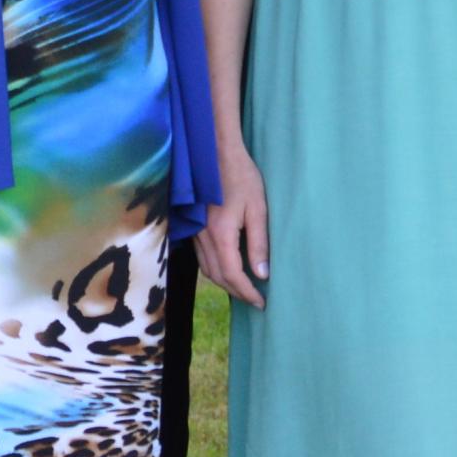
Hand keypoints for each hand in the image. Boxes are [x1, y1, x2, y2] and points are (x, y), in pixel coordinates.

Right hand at [197, 145, 271, 305]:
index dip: (247, 292)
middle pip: (218, 276)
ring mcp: (195, 233)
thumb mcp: (258, 209)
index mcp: (221, 234)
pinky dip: (215, 270)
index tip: (261, 302)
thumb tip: (262, 274)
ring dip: (225, 283)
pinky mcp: (193, 227)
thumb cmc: (241, 177)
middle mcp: (203, 237)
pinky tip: (229, 270)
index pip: (233, 275)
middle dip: (237, 292)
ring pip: (207, 269)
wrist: (215, 153)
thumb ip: (259, 244)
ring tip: (244, 289)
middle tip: (255, 300)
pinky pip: (202, 258)